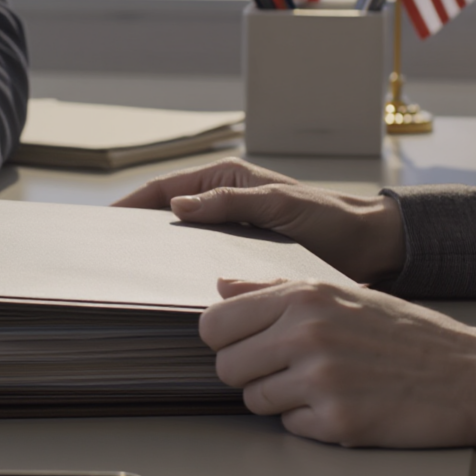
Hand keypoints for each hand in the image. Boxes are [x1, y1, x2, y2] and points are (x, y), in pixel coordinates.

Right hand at [113, 157, 405, 282]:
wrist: (368, 246)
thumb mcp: (280, 203)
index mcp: (228, 179)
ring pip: (184, 243)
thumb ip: (231, 200)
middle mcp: (226, 203)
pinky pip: (206, 267)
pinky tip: (176, 296)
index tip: (106, 220)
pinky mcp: (246, 261)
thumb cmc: (330, 216)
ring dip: (162, 257)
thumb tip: (179, 203)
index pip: (167, 187)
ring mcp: (234, 233)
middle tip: (110, 253)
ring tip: (134, 277)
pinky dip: (187, 277)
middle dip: (139, 230)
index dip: (134, 202)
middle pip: (168, 215)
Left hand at [202, 278, 475, 449]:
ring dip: (278, 398)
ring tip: (319, 384)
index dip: (222, 338)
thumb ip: (276, 290)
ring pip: (253, 400)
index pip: (215, 322)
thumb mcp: (341, 292)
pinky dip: (309, 422)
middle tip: (281, 369)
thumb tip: (221, 286)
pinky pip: (290, 427)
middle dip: (246, 372)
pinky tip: (342, 403)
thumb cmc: (406, 332)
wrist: (469, 375)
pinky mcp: (337, 423)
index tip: (240, 343)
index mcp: (305, 295)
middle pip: (225, 366)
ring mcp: (320, 380)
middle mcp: (306, 333)